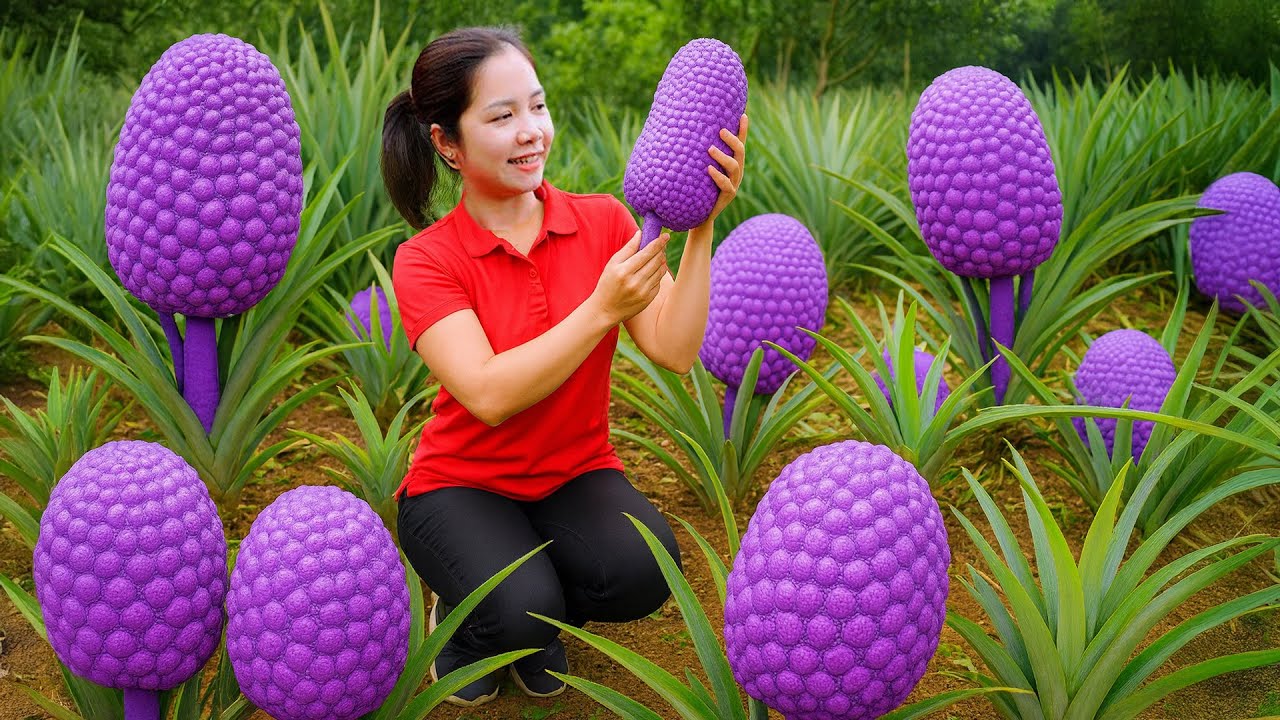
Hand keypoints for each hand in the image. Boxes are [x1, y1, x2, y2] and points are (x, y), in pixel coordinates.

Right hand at [592, 230, 669, 324]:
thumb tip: (640, 233)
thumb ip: (628, 248)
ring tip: (658, 256)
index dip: (658, 243)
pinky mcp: (648, 299)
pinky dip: (658, 274)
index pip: (646, 253)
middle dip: (661, 250)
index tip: (665, 235)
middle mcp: (635, 282)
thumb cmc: (607, 283)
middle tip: (662, 244)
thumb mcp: (612, 264)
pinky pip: (658, 282)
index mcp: (624, 271)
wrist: (605, 310)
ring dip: (661, 261)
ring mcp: (643, 292)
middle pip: (656, 261)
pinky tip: (653, 271)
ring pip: (660, 271)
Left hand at [696, 114, 748, 232]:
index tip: (742, 114)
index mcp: (732, 163)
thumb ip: (699, 154)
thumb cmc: (697, 188)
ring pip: (735, 167)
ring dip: (722, 156)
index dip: (743, 130)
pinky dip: (718, 176)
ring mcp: (734, 185)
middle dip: (732, 140)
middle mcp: (736, 172)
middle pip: (740, 152)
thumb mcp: (699, 168)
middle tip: (720, 131)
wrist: (699, 215)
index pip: (740, 144)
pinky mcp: (728, 197)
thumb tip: (687, 132)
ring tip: (710, 149)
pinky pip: (727, 185)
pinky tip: (709, 169)